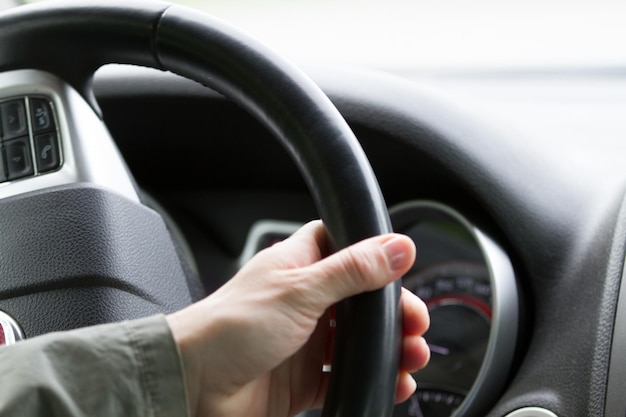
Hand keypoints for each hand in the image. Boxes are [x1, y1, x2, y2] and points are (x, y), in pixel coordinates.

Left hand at [167, 220, 429, 416]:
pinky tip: (393, 382)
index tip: (401, 268)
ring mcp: (303, 341)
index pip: (342, 246)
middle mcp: (303, 301)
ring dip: (388, 347)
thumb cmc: (228, 328)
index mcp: (297, 266)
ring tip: (412, 355)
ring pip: (357, 340)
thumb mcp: (299, 291)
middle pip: (359, 299)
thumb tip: (397, 248)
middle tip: (415, 322)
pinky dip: (371, 377)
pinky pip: (345, 374)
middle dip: (391, 311)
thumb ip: (351, 270)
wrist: (192, 385)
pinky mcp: (302, 378)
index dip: (372, 253)